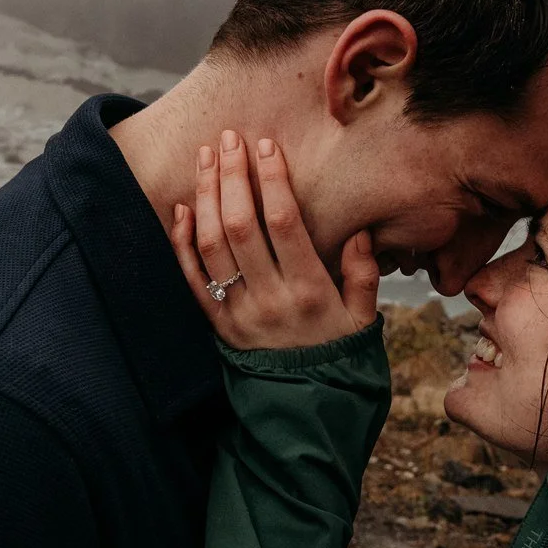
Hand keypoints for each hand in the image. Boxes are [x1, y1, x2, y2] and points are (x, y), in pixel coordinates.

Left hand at [170, 130, 378, 349]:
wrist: (307, 409)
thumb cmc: (339, 354)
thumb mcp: (365, 319)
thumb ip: (363, 275)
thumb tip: (360, 233)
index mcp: (309, 291)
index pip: (285, 224)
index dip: (273, 180)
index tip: (267, 145)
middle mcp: (269, 299)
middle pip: (241, 225)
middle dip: (233, 176)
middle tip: (229, 138)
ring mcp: (237, 313)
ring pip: (211, 244)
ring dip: (206, 196)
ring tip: (207, 158)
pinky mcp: (217, 324)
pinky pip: (192, 277)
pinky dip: (182, 241)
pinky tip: (183, 207)